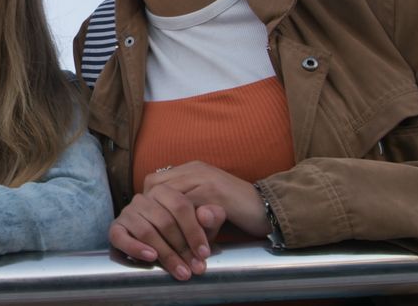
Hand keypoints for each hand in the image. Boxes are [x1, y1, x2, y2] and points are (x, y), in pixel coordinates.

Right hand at [109, 186, 225, 280]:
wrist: (165, 240)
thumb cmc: (186, 231)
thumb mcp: (203, 224)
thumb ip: (211, 217)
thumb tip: (207, 214)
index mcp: (164, 190)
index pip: (180, 205)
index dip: (194, 231)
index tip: (204, 253)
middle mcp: (143, 198)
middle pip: (164, 221)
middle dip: (182, 248)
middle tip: (195, 268)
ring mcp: (128, 212)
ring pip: (146, 231)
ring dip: (166, 254)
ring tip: (181, 271)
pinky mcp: (116, 227)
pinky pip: (120, 237)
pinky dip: (135, 248)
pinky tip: (151, 257)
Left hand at [143, 161, 269, 237]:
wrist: (269, 208)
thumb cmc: (236, 211)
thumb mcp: (206, 206)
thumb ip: (186, 208)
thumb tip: (160, 225)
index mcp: (191, 169)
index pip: (154, 181)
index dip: (148, 204)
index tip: (150, 225)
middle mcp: (195, 169)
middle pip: (156, 188)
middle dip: (153, 215)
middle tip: (154, 238)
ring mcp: (205, 179)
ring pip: (170, 200)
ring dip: (168, 226)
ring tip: (169, 248)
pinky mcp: (215, 192)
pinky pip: (189, 210)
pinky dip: (185, 230)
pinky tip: (187, 245)